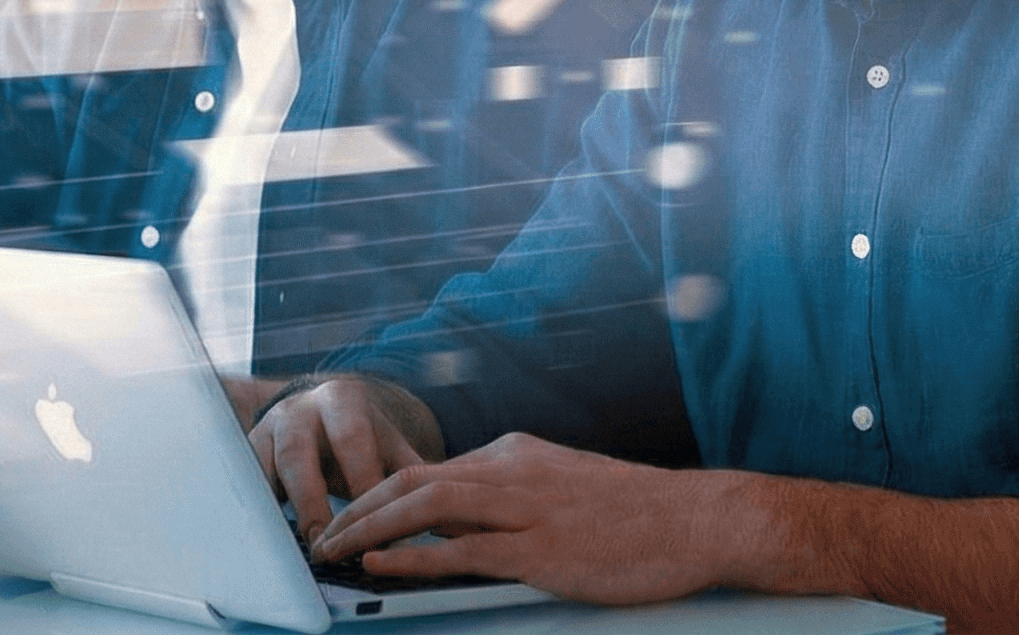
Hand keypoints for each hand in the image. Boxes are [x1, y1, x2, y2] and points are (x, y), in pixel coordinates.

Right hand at [249, 375, 441, 548]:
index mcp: (342, 400)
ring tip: (298, 552)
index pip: (352, 439)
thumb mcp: (388, 445)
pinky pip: (242, 486)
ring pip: (260, 469)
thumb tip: (451, 514)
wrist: (315, 411)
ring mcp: (265, 431)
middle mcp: (298, 410)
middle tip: (327, 547)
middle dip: (311, 502)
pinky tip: (268, 546)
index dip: (363, 482)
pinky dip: (254, 515)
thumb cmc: (361, 438)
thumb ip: (413, 473)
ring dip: (278, 513)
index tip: (379, 527)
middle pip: (297, 453)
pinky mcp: (245, 455)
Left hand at [312, 433, 731, 605]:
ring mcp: (525, 507)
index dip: (379, 491)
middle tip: (321, 533)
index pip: (428, 469)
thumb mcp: (562, 487)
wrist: (697, 520)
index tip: (347, 513)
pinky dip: (413, 557)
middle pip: (413, 480)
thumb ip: (508, 497)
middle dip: (359, 506)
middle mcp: (511, 471)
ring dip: (370, 526)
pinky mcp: (541, 548)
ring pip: (426, 505)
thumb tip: (456, 518)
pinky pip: (461, 551)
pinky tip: (381, 565)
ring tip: (333, 547)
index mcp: (514, 454)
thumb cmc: (636, 512)